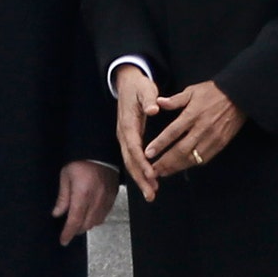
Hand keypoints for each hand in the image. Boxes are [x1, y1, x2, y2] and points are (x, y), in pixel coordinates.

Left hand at [53, 160, 119, 244]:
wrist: (99, 151)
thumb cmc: (81, 161)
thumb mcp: (66, 176)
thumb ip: (63, 198)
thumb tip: (57, 214)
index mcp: (82, 195)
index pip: (74, 221)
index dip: (68, 233)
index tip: (63, 241)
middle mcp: (96, 200)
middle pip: (86, 224)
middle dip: (76, 230)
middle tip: (68, 229)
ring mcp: (106, 199)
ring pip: (96, 222)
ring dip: (86, 224)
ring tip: (78, 221)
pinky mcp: (113, 197)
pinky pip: (105, 214)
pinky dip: (96, 218)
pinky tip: (90, 214)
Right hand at [114, 64, 161, 201]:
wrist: (127, 83)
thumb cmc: (138, 87)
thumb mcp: (145, 88)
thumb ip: (149, 99)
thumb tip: (153, 109)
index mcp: (128, 124)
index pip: (134, 147)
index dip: (142, 162)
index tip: (151, 175)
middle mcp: (123, 134)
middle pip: (130, 160)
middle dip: (140, 178)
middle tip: (151, 193)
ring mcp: (125, 138)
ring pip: (130, 163)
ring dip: (140, 179)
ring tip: (151, 193)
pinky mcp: (129, 140)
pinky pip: (133, 159)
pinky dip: (140, 172)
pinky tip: (149, 181)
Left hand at [144, 81, 245, 179]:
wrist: (239, 96)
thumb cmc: (213, 92)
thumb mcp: (192, 91)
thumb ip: (175, 100)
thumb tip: (158, 103)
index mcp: (193, 114)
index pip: (173, 132)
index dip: (160, 144)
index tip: (148, 153)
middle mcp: (202, 129)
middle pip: (181, 150)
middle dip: (165, 162)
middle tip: (152, 170)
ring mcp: (212, 138)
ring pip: (192, 158)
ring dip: (176, 167)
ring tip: (162, 173)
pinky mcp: (220, 144)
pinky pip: (203, 159)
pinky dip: (190, 165)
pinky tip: (180, 168)